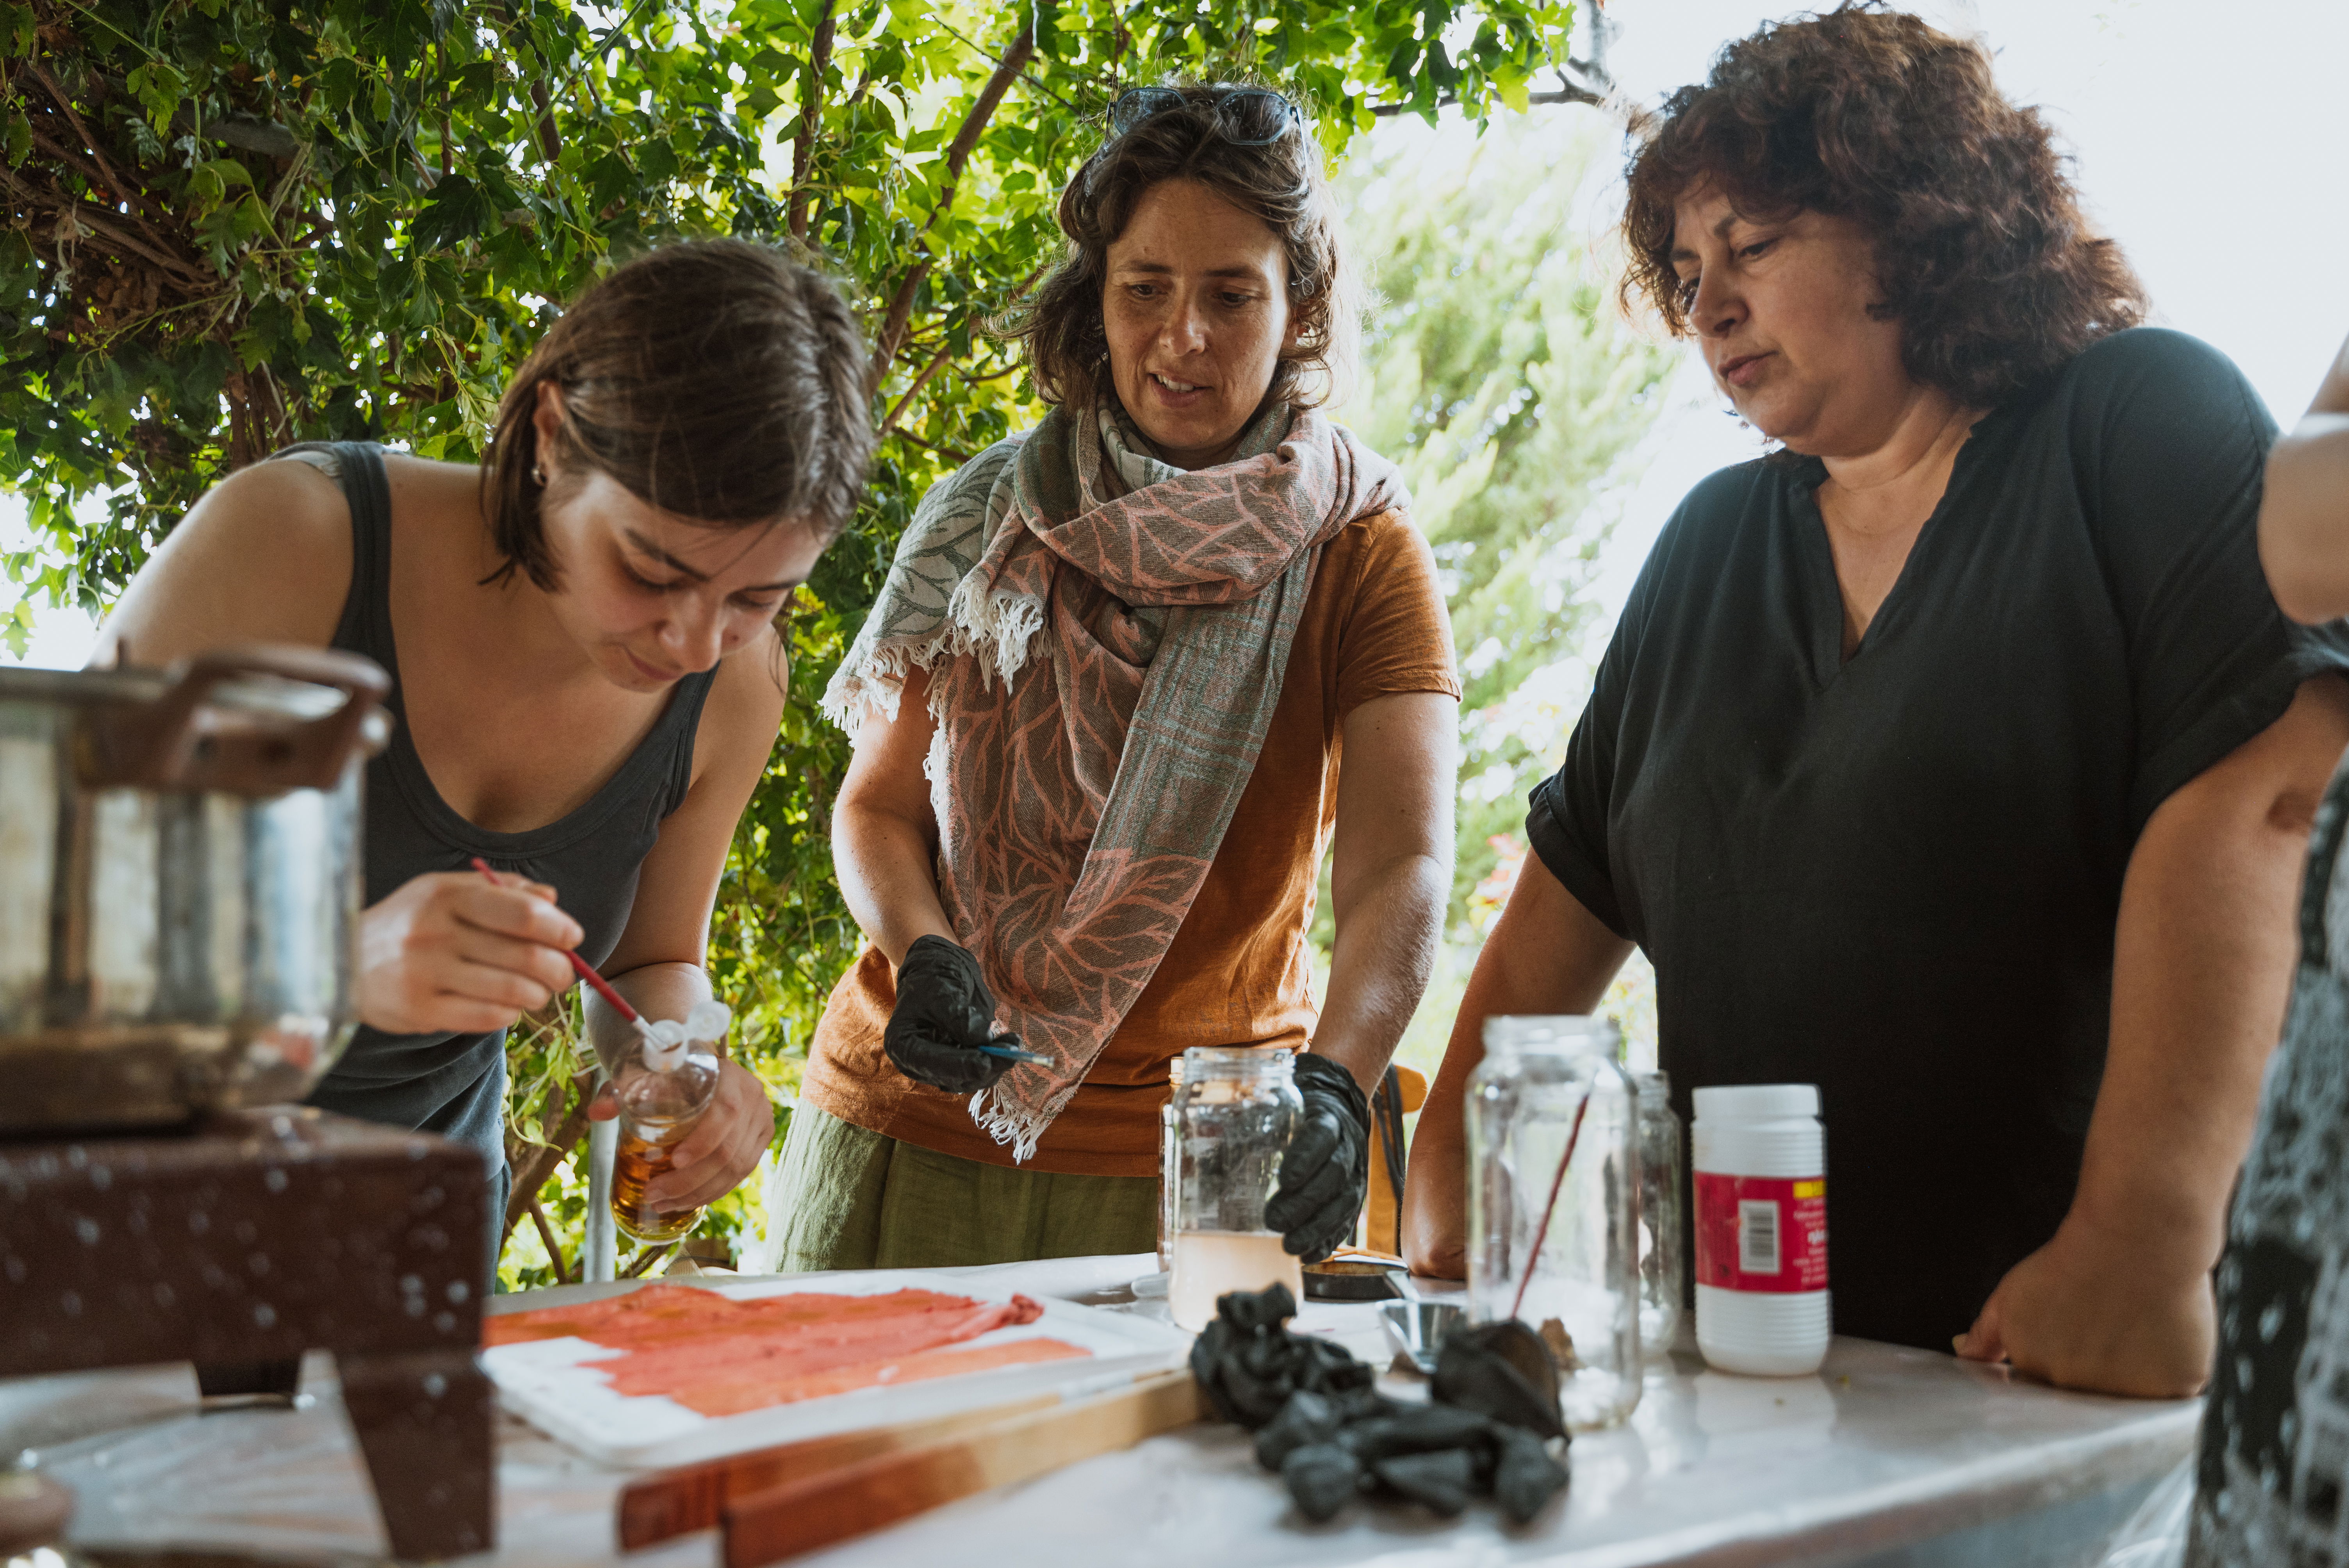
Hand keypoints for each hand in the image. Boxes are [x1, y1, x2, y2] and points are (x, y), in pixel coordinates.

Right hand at [356, 871, 581, 1035]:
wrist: (341, 959)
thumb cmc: (411, 922)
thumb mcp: (448, 890)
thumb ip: (502, 889)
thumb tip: (551, 897)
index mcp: (446, 896)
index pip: (522, 913)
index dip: (559, 928)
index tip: (573, 937)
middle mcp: (434, 933)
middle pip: (525, 957)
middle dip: (558, 968)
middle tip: (563, 973)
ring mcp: (424, 974)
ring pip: (512, 991)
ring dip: (538, 994)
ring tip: (537, 991)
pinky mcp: (419, 1010)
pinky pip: (487, 1018)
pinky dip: (509, 1014)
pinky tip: (507, 1006)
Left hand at [589, 1060, 775, 1213]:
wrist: (705, 1068)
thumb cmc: (673, 1073)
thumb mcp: (645, 1076)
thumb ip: (620, 1092)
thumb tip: (597, 1113)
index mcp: (731, 1076)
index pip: (726, 1110)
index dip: (703, 1140)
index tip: (674, 1160)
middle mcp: (754, 1097)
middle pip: (729, 1149)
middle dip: (690, 1180)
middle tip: (654, 1194)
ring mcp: (761, 1120)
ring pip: (738, 1168)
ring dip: (700, 1192)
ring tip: (665, 1204)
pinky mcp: (761, 1139)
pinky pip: (743, 1173)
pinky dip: (715, 1191)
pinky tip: (688, 1200)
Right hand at [883, 935, 1019, 1093]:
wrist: (938, 973)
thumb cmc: (932, 979)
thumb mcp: (941, 992)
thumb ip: (958, 1017)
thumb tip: (983, 1039)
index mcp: (902, 1045)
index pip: (930, 1063)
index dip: (959, 1066)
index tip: (985, 1062)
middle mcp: (918, 1064)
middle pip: (954, 1078)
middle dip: (985, 1066)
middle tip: (1012, 1050)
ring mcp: (940, 1067)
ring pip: (971, 1079)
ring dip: (996, 1064)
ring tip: (1014, 1041)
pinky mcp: (959, 1065)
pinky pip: (980, 1071)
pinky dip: (997, 1059)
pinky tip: (1010, 1043)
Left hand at [1266, 1053, 1371, 1262]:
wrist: (1334, 1117)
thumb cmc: (1293, 1118)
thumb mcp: (1275, 1112)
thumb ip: (1245, 1127)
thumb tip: (1200, 1147)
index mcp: (1325, 1119)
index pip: (1321, 1135)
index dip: (1306, 1158)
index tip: (1285, 1179)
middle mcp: (1346, 1147)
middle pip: (1334, 1174)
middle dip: (1305, 1201)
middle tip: (1274, 1220)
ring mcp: (1354, 1175)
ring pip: (1344, 1203)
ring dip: (1317, 1228)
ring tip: (1289, 1245)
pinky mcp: (1354, 1200)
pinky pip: (1346, 1223)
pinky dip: (1326, 1242)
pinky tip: (1306, 1256)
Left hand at [1954, 1219, 2214, 1396]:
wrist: (2134, 1238)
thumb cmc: (2073, 1260)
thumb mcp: (2012, 1295)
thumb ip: (1987, 1334)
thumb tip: (1962, 1353)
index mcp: (2036, 1372)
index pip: (2043, 1383)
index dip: (2058, 1354)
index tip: (2072, 1328)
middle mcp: (2077, 1391)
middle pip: (2084, 1391)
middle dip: (2092, 1361)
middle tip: (2103, 1317)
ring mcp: (2126, 1395)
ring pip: (2130, 1392)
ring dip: (2132, 1366)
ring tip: (2132, 1319)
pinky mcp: (2174, 1390)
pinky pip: (2173, 1389)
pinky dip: (2171, 1364)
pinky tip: (2163, 1330)